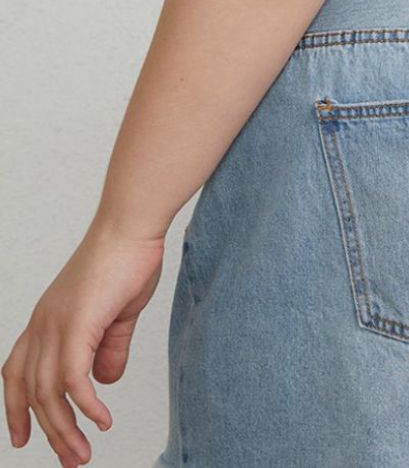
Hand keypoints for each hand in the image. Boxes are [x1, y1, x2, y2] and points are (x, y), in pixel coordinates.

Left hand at [2, 219, 164, 464]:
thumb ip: (110, 347)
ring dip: (66, 429)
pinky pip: (72, 379)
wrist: (132, 226)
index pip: (16, 372)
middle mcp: (42, 324)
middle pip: (31, 392)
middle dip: (49, 432)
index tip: (21, 439)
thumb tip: (106, 380)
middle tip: (72, 460)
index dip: (15, 408)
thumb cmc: (127, 259)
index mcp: (47, 319)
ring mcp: (56, 324)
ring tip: (84, 452)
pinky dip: (85, 406)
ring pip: (48, 392)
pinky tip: (101, 420)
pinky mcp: (76, 325)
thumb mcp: (117, 313)